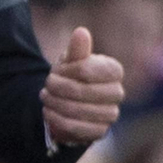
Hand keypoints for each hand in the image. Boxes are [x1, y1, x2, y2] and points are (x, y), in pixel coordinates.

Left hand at [40, 27, 123, 145]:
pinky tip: (48, 112)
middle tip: (46, 85)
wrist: (70, 101)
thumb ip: (77, 49)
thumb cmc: (72, 75)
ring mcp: (111, 114)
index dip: (65, 71)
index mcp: (114, 70)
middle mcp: (117, 93)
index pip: (85, 70)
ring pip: (77, 110)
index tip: (56, 70)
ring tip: (45, 97)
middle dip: (57, 87)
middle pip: (80, 91)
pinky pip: (76, 128)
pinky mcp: (100, 131)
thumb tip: (81, 32)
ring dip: (54, 103)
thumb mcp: (71, 60)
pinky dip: (57, 120)